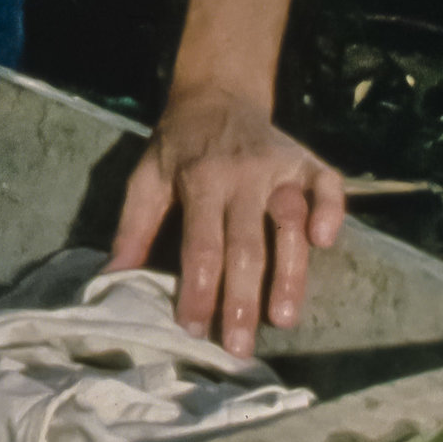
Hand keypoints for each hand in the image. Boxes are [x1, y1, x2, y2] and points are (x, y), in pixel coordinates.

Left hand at [109, 88, 348, 357]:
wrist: (217, 93)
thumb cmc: (178, 147)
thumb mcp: (146, 177)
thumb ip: (133, 227)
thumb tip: (112, 278)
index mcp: (200, 179)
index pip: (200, 245)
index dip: (198, 290)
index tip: (193, 330)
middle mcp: (242, 174)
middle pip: (245, 245)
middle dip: (242, 299)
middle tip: (239, 348)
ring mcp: (279, 167)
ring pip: (289, 225)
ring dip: (289, 273)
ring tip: (283, 318)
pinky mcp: (307, 161)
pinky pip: (327, 187)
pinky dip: (330, 211)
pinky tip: (325, 244)